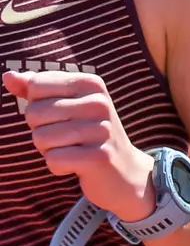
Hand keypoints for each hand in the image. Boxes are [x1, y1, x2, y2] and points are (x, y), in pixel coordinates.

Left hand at [2, 70, 156, 221]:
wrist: (123, 169)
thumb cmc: (85, 133)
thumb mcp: (65, 105)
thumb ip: (36, 89)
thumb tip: (8, 76)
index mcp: (91, 83)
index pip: (36, 85)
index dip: (36, 104)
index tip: (59, 115)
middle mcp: (99, 102)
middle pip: (34, 113)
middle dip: (40, 130)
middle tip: (65, 137)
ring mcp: (102, 129)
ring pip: (40, 138)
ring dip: (49, 150)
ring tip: (72, 150)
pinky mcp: (99, 156)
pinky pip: (53, 160)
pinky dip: (58, 167)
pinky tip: (77, 165)